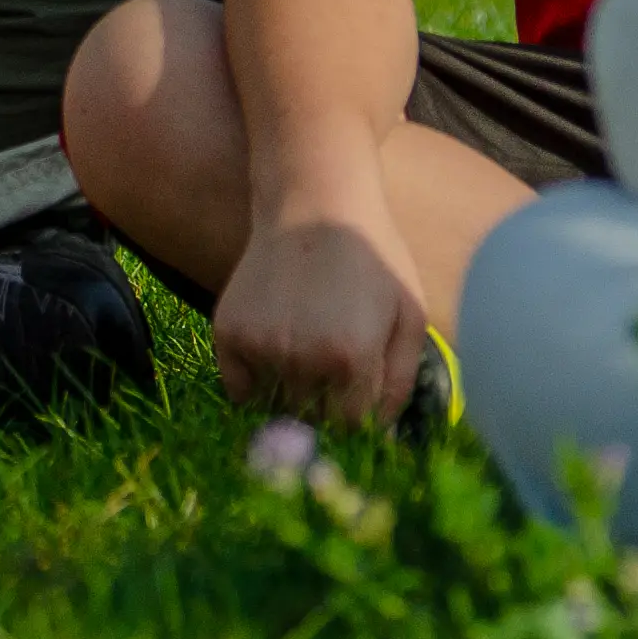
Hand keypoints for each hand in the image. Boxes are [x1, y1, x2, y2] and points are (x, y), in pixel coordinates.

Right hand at [209, 214, 428, 423]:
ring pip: (275, 405)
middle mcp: (302, 360)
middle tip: (331, 371)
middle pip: (311, 419)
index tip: (357, 396)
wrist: (314, 202)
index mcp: (351, 359)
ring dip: (291, 393)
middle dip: (325, 406)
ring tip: (306, 351)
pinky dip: (254, 381)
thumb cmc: (373, 257)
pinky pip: (238, 387)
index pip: (350, 428)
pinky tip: (275, 348)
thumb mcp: (409, 314)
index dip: (357, 415)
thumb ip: (401, 382)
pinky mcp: (228, 332)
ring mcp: (260, 346)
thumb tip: (383, 436)